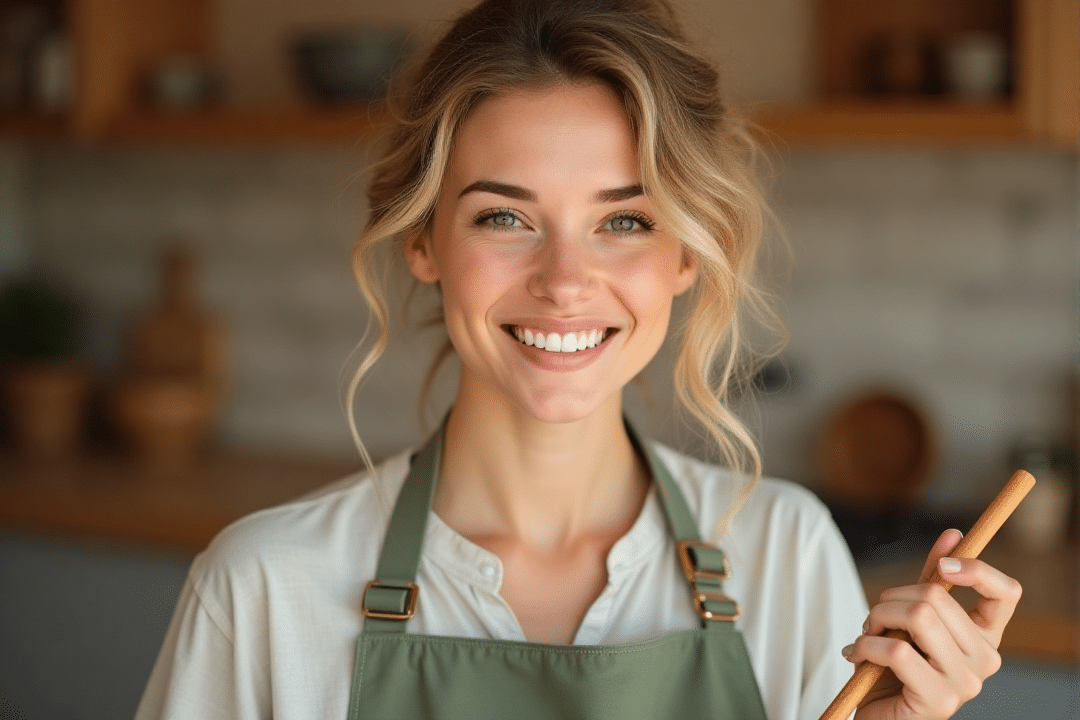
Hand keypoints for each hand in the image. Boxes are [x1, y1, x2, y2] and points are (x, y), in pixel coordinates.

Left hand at [845, 529, 1021, 719]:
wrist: (876, 716)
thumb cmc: (892, 669)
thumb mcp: (911, 619)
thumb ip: (932, 581)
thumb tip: (953, 535)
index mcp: (984, 638)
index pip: (1007, 593)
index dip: (976, 570)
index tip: (942, 567)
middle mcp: (985, 661)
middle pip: (937, 598)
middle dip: (891, 599)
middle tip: (875, 619)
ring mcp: (966, 683)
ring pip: (918, 616)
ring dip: (877, 619)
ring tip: (867, 636)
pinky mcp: (939, 701)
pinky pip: (897, 651)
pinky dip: (866, 645)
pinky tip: (858, 655)